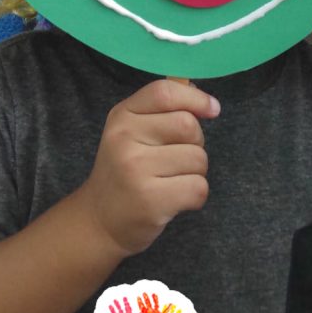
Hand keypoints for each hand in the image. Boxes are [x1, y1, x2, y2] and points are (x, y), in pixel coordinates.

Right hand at [78, 79, 218, 255]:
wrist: (100, 220)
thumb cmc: (126, 170)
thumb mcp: (131, 132)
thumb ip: (163, 112)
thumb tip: (209, 104)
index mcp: (122, 116)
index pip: (165, 92)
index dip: (195, 98)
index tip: (212, 109)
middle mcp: (124, 138)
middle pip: (188, 125)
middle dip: (195, 142)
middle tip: (177, 158)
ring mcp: (136, 169)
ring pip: (198, 158)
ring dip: (195, 172)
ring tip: (171, 180)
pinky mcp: (151, 200)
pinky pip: (198, 187)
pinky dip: (196, 196)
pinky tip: (175, 199)